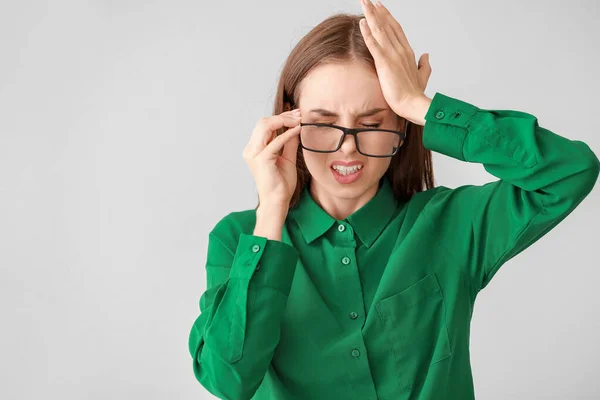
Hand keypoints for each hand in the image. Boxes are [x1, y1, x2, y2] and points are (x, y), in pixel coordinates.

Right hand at [242, 109, 301, 209]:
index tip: (296, 115)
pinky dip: (287, 133)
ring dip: (284, 120)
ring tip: (298, 120)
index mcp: (254, 149)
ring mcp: (254, 154)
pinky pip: (276, 141)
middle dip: (282, 116)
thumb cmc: (281, 183)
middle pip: (263, 122)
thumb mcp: (287, 158)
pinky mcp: (262, 159)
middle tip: (299, 115)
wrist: (277, 201)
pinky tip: (298, 130)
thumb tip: (295, 127)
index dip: (280, 117)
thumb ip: (288, 142)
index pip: (264, 126)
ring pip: (265, 126)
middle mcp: (251, 150)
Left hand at [358, 0, 431, 121]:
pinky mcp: (385, 63)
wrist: (414, 104)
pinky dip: (367, 32)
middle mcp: (401, 50)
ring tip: (363, 3)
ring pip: (380, 30)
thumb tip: (426, 55)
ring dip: (370, 15)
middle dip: (376, 11)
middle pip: (387, 25)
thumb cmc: (416, 94)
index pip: (396, 29)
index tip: (380, 7)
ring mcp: (393, 55)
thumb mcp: (422, 76)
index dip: (387, 17)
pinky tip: (361, 23)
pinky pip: (374, 44)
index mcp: (408, 52)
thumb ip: (424, 65)